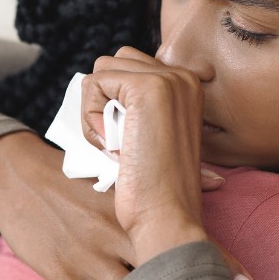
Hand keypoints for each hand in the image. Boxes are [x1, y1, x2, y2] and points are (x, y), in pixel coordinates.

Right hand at [0, 130, 253, 279]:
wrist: (12, 175)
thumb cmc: (71, 171)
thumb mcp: (117, 171)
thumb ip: (170, 179)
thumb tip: (221, 179)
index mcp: (134, 206)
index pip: (186, 234)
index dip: (219, 261)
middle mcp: (117, 232)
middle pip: (167, 269)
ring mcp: (90, 255)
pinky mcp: (63, 273)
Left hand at [80, 47, 209, 262]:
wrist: (167, 216)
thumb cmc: (154, 188)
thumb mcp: (151, 135)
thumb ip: (136, 106)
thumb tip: (99, 83)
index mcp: (187, 86)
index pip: (130, 67)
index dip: (115, 103)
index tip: (133, 142)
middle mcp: (182, 77)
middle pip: (114, 63)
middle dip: (103, 102)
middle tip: (120, 144)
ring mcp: (167, 80)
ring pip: (101, 71)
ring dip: (95, 110)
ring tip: (116, 145)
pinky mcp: (146, 89)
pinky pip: (94, 84)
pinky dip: (91, 118)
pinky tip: (111, 146)